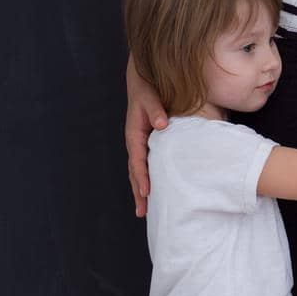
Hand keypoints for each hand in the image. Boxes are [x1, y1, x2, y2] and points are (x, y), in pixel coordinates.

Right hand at [125, 58, 168, 217]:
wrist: (142, 83)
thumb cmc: (147, 90)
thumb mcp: (150, 97)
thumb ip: (155, 109)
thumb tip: (162, 124)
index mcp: (134, 134)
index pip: (138, 160)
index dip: (142, 176)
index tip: (147, 192)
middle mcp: (135, 143)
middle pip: (135, 172)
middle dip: (138, 192)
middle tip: (142, 212)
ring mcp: (140, 145)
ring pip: (138, 172)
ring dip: (141, 190)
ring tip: (144, 211)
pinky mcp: (147, 145)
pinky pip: (146, 165)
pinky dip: (147, 179)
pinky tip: (154, 192)